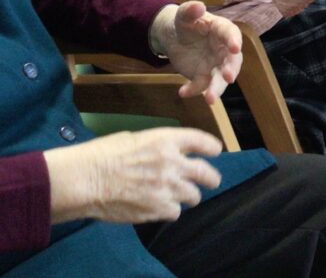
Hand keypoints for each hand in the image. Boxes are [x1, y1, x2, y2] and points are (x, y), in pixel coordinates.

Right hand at [44, 128, 222, 223]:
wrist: (85, 179)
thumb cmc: (102, 154)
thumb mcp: (135, 138)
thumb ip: (158, 145)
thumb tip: (168, 151)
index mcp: (166, 140)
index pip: (202, 142)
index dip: (212, 148)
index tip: (216, 151)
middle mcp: (172, 163)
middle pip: (206, 173)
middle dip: (211, 178)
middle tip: (212, 180)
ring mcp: (167, 188)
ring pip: (193, 196)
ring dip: (189, 196)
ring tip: (182, 196)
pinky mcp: (158, 209)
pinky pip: (175, 212)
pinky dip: (170, 211)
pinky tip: (161, 207)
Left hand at [150, 2, 242, 104]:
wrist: (175, 37)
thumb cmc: (186, 22)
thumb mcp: (184, 14)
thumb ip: (190, 10)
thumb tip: (198, 6)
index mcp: (222, 30)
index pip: (231, 34)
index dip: (234, 41)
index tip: (235, 48)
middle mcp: (223, 50)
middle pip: (232, 61)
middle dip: (231, 70)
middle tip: (229, 77)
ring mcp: (215, 65)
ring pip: (220, 79)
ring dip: (216, 89)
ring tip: (210, 99)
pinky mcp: (203, 76)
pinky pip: (200, 86)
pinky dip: (193, 90)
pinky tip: (182, 92)